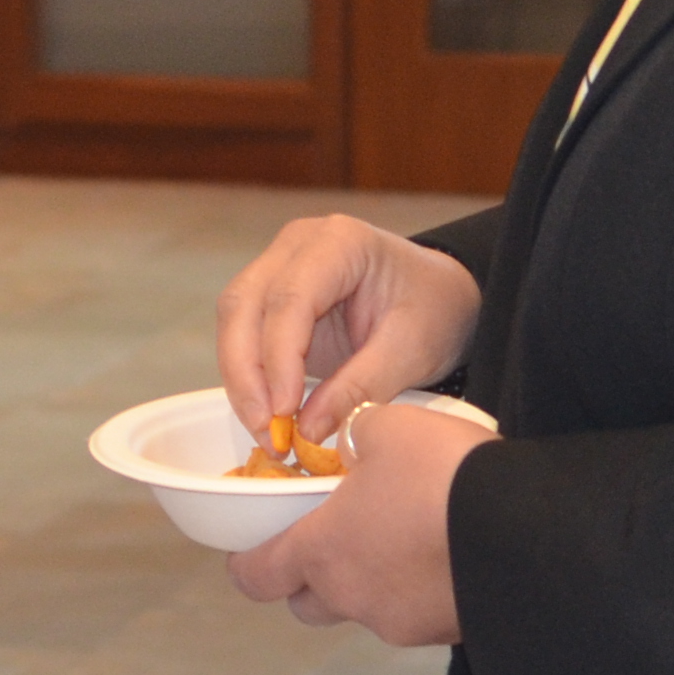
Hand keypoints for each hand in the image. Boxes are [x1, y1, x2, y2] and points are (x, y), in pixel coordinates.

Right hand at [218, 214, 483, 442]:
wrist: (440, 296)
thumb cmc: (434, 309)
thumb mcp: (410, 351)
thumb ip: (360, 387)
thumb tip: (307, 430)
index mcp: (339, 242)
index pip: (289, 298)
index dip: (279, 358)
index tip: (284, 411)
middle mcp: (296, 246)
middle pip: (243, 305)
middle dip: (247, 374)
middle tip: (265, 430)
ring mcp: (277, 266)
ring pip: (233, 320)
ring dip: (241, 381)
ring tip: (266, 432)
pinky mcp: (269, 296)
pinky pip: (242, 336)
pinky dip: (249, 379)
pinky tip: (267, 416)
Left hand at [226, 399, 486, 646]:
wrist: (526, 532)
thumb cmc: (443, 476)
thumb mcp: (390, 427)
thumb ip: (355, 434)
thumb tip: (352, 440)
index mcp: (322, 551)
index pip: (256, 576)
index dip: (246, 564)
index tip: (249, 549)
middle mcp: (353, 597)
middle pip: (306, 605)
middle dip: (308, 578)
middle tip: (330, 539)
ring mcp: (400, 622)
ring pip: (364, 610)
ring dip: (367, 583)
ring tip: (398, 540)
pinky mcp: (444, 633)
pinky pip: (414, 615)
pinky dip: (415, 592)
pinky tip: (441, 555)